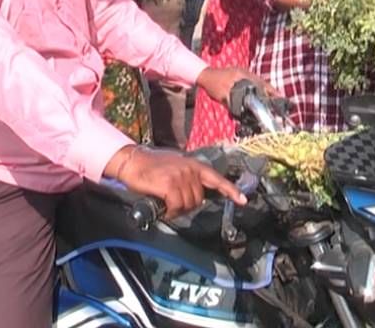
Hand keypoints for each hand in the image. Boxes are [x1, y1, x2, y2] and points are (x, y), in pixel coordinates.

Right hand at [111, 146, 245, 216]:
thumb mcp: (175, 167)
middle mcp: (190, 169)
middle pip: (199, 198)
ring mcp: (181, 176)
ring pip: (188, 204)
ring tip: (168, 205)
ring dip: (178, 210)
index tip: (242, 200)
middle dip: (188, 205)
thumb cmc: (151, 167)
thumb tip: (194, 195)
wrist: (132, 162)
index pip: (216, 178)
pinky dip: (171, 212)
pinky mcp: (170, 185)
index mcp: (194, 165)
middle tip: (174, 205)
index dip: (230, 190)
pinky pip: (177, 206)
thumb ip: (187, 178)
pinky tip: (165, 210)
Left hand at [196, 67, 273, 103]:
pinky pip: (253, 84)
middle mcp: (245, 73)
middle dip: (271, 92)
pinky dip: (258, 90)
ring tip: (273, 101)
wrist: (203, 75)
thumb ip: (232, 103)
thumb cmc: (212, 84)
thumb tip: (242, 114)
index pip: (261, 84)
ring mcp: (243, 74)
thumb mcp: (222, 95)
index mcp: (243, 75)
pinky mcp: (240, 77)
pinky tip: (260, 98)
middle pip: (263, 83)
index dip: (271, 92)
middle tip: (280, 101)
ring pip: (259, 83)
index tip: (279, 98)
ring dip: (265, 92)